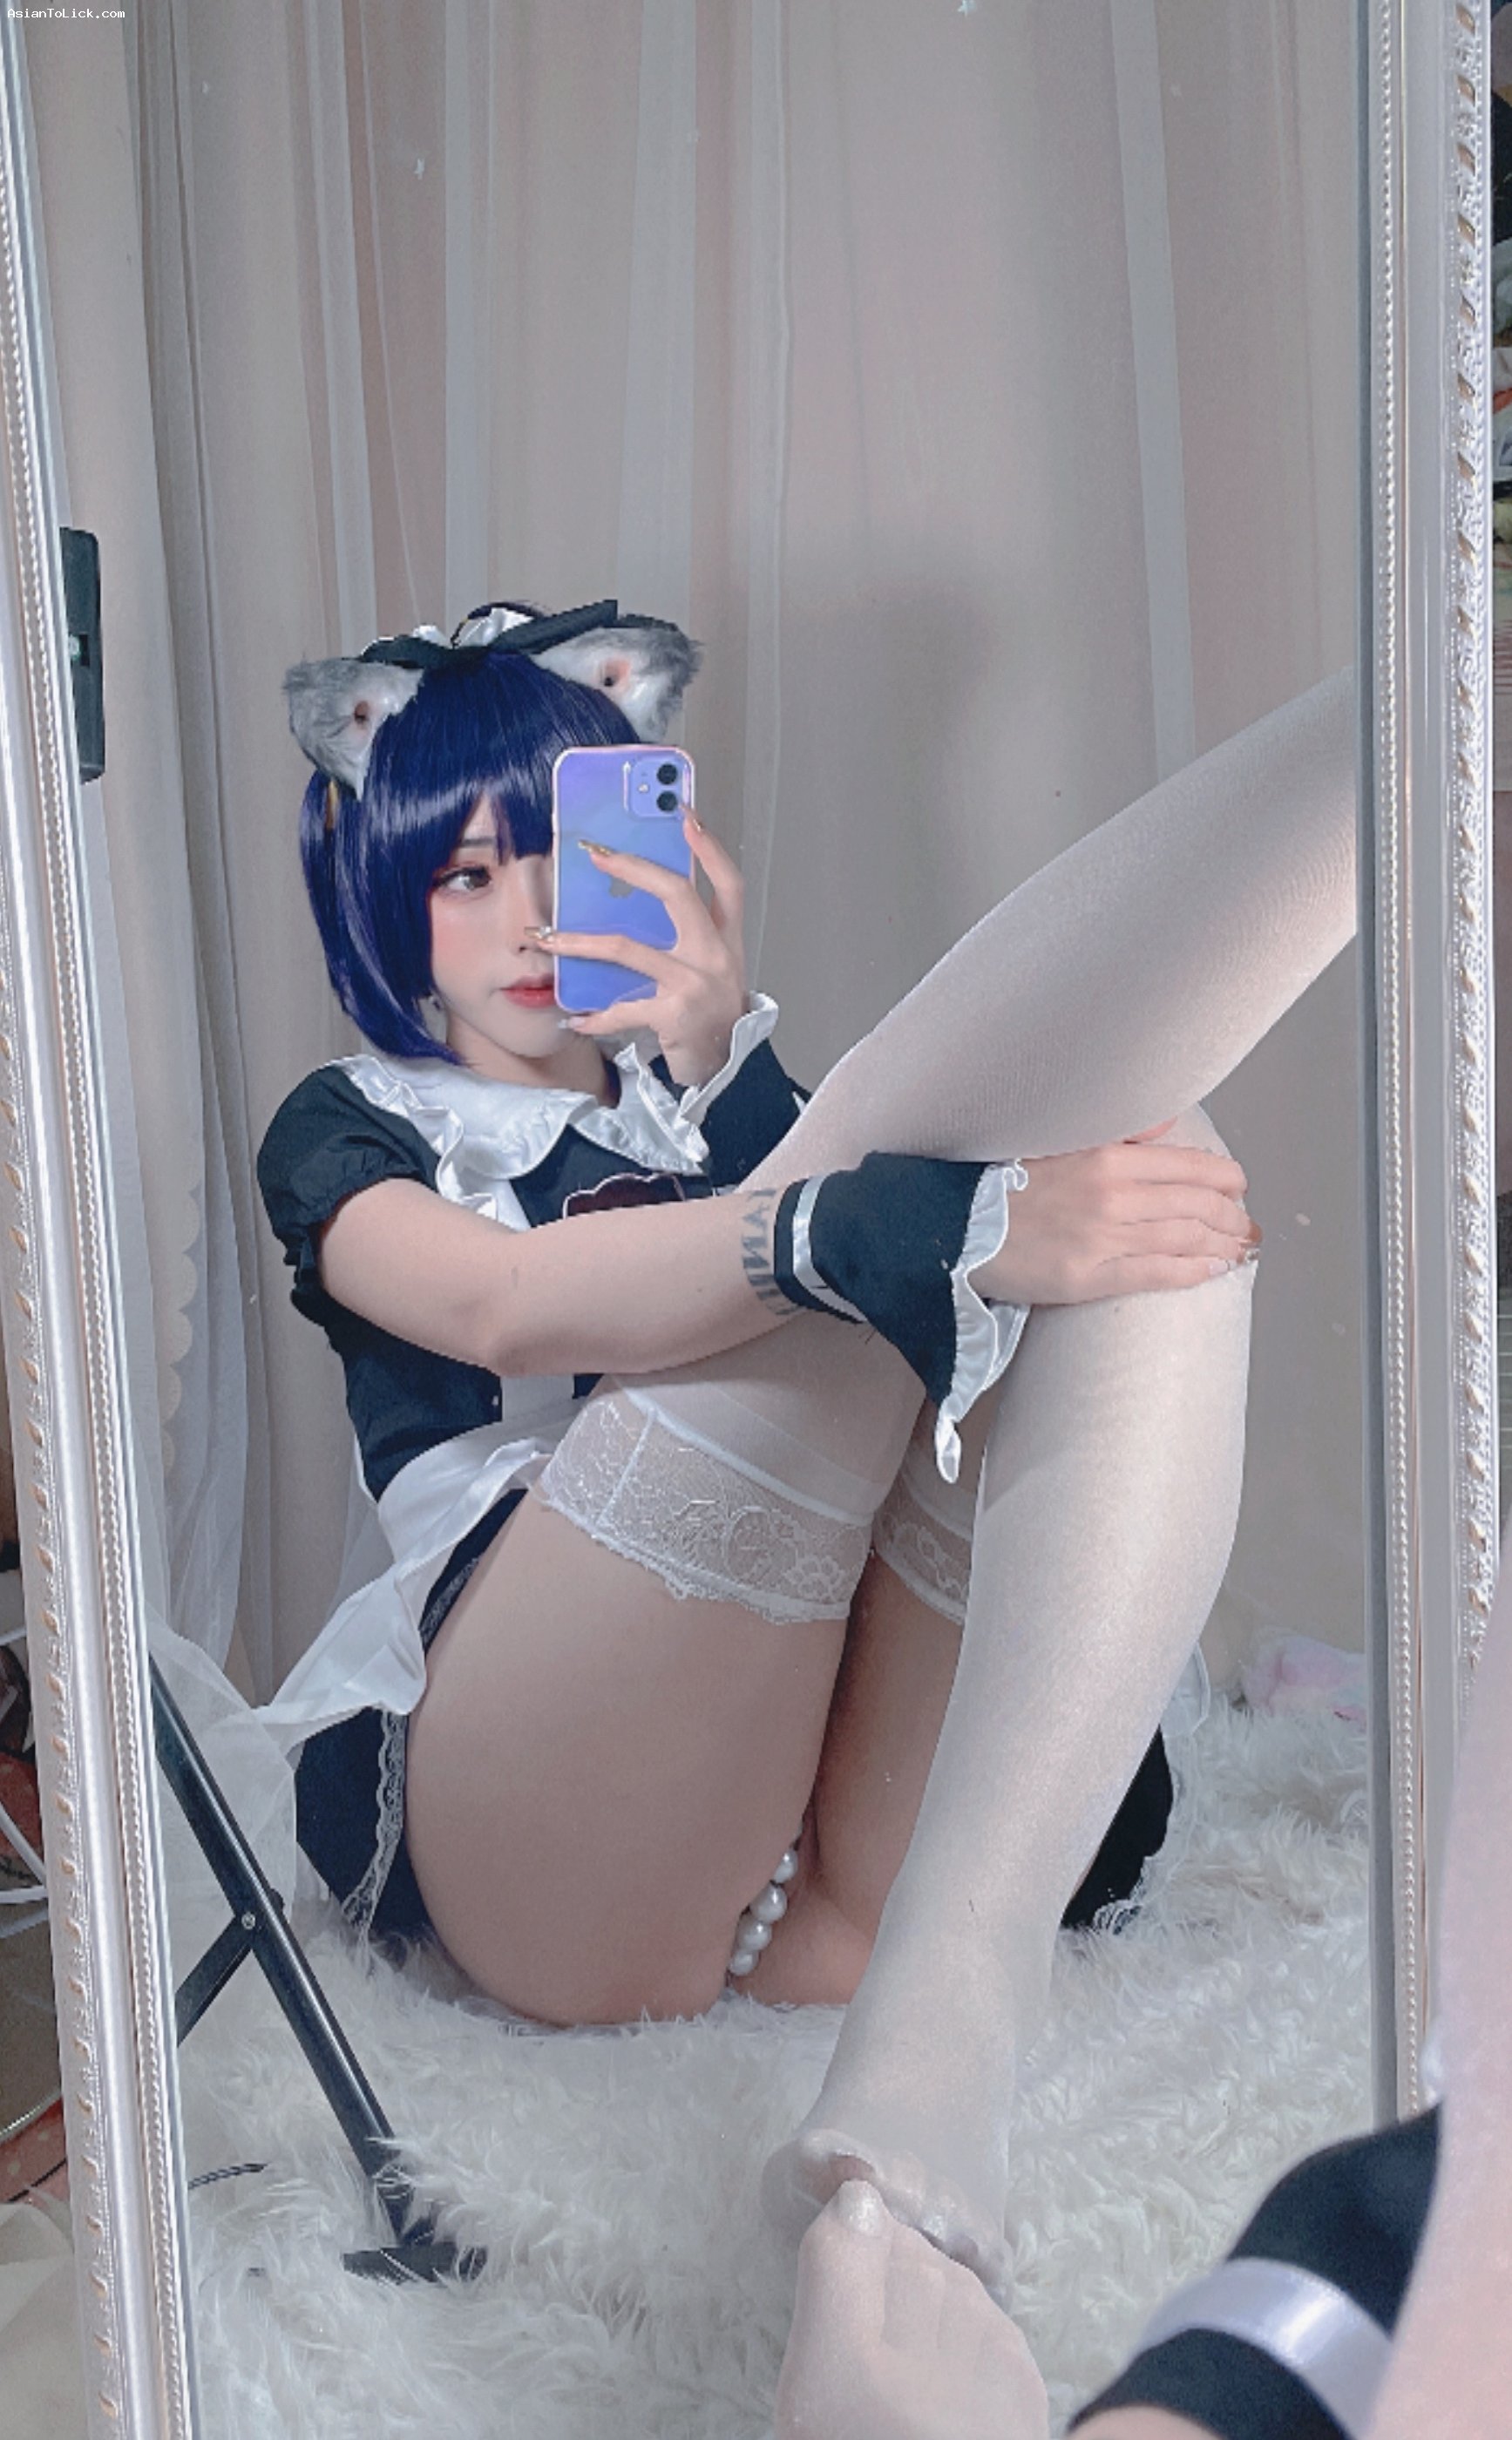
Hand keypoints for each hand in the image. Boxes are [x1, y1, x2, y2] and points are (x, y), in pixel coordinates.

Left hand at [540, 814, 747, 1088]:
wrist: (726, 1070)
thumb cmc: (711, 1014)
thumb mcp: (710, 968)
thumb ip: (686, 936)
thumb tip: (630, 902)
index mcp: (726, 939)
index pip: (728, 883)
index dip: (709, 848)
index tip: (686, 814)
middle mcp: (715, 955)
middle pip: (677, 895)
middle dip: (632, 868)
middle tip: (593, 852)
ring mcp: (695, 985)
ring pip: (628, 949)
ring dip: (578, 941)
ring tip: (544, 936)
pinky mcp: (674, 1017)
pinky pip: (622, 1010)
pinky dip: (593, 1016)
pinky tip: (572, 1017)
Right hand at [968, 1122, 1260, 1305]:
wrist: (952, 1228)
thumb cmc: (997, 1182)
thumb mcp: (1053, 1138)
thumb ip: (1115, 1130)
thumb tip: (1167, 1123)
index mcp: (1106, 1156)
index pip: (1185, 1165)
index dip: (1222, 1176)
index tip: (1238, 1183)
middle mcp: (1113, 1197)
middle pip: (1194, 1204)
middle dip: (1230, 1213)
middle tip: (1246, 1221)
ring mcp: (1104, 1240)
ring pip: (1184, 1239)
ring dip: (1222, 1242)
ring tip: (1240, 1245)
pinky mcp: (1090, 1278)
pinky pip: (1157, 1275)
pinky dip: (1194, 1270)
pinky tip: (1214, 1269)